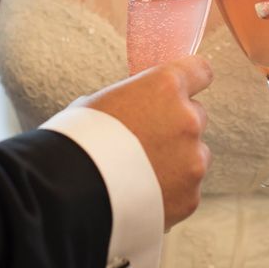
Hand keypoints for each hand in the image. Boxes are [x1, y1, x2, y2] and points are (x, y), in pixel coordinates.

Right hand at [77, 55, 213, 229]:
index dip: (192, 80)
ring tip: (140, 175)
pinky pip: (187, 189)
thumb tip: (139, 106)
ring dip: (177, 161)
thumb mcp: (102, 101)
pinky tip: (141, 195)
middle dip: (177, 127)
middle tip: (146, 141)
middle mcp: (188, 120)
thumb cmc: (77, 141)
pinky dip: (171, 192)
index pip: (200, 71)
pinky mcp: (190, 196)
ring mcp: (193, 160)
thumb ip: (134, 100)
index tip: (184, 90)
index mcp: (166, 88)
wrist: (68, 192)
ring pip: (195, 155)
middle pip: (195, 116)